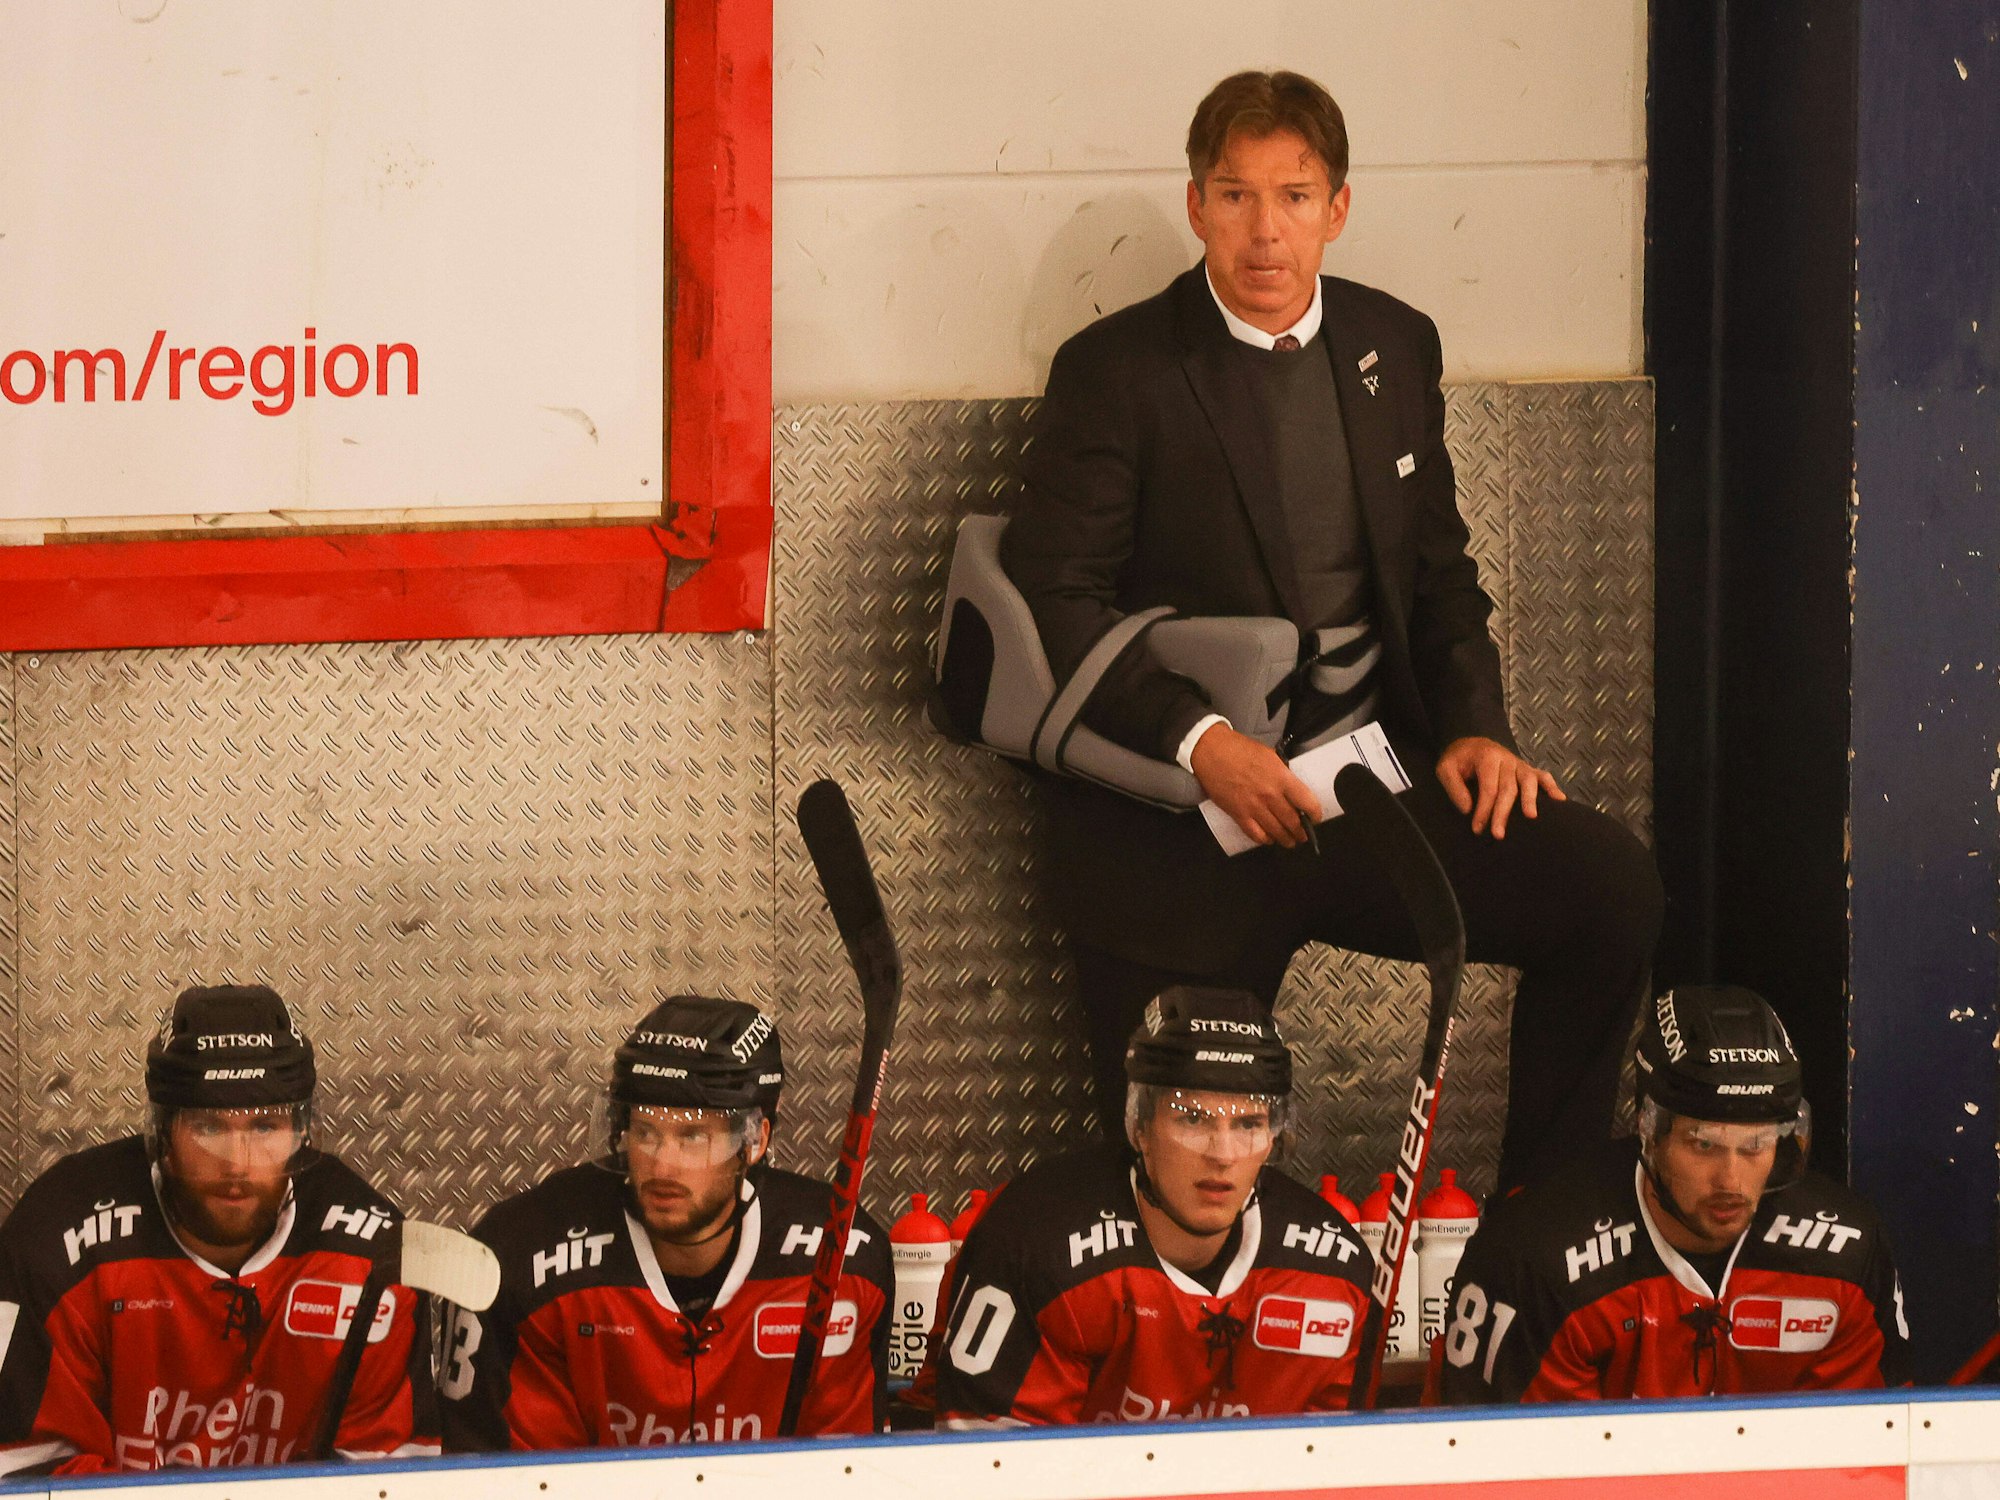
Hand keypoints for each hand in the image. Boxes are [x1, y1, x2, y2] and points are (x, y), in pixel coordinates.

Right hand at [1189, 724, 1322, 846]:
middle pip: (1293, 821)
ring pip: (1276, 831)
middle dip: (1301, 832)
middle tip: (1303, 836)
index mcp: (1281, 778)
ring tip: (1290, 842)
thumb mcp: (1270, 756)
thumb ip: (1283, 774)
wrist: (1212, 751)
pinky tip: (1268, 839)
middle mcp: (1270, 795)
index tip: (1315, 818)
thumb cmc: (1240, 749)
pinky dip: (1264, 839)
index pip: (1307, 802)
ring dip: (1286, 839)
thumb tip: (1292, 790)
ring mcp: (1254, 807)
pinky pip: (1256, 834)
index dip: (1315, 814)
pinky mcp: (1238, 814)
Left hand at [1436, 736, 1564, 838]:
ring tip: (1531, 817)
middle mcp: (1506, 759)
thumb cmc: (1459, 760)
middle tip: (1498, 834)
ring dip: (1530, 799)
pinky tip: (1560, 799)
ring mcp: (1519, 764)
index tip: (1477, 828)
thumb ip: (1454, 787)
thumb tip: (1467, 809)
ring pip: (1529, 781)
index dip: (1483, 810)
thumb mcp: (1445, 768)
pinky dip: (1552, 786)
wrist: (1471, 742)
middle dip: (1503, 812)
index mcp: (1487, 757)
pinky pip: (1542, 775)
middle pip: (1509, 788)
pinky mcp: (1526, 769)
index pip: (1488, 787)